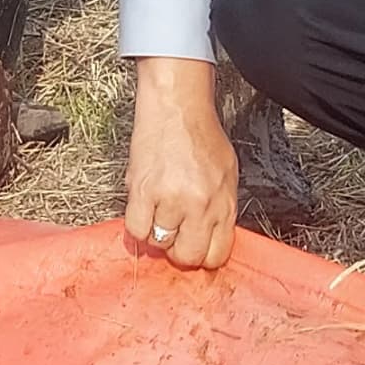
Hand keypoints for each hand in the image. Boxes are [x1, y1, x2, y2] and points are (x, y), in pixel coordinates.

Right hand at [121, 57, 239, 269]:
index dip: (203, 256)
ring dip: (157, 232)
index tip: (195, 248)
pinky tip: (143, 209)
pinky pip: (137, 230)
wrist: (177, 107)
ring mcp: (172, 200)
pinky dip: (138, 225)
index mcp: (224, 203)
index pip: (217, 255)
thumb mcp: (227, 174)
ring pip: (160, 243)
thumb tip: (212, 236)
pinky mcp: (144, 191)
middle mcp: (200, 205)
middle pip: (188, 256)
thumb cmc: (200, 135)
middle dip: (179, 250)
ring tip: (159, 211)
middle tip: (174, 234)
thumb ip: (221, 208)